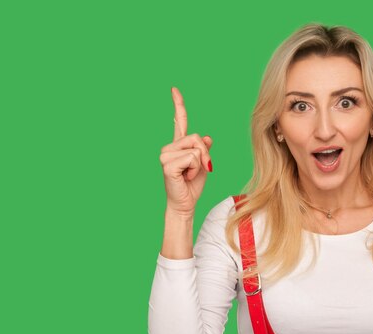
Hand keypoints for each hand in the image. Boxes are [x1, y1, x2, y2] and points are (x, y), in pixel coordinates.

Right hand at [159, 87, 212, 216]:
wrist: (185, 204)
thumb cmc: (192, 186)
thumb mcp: (204, 165)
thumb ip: (204, 150)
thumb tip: (206, 138)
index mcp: (178, 145)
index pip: (179, 122)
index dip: (178, 105)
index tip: (174, 90)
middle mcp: (169, 147)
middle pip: (196, 138)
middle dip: (205, 155)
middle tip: (201, 169)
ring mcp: (165, 155)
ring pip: (195, 149)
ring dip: (200, 164)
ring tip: (190, 174)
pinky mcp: (167, 164)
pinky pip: (192, 159)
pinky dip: (195, 170)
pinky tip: (186, 177)